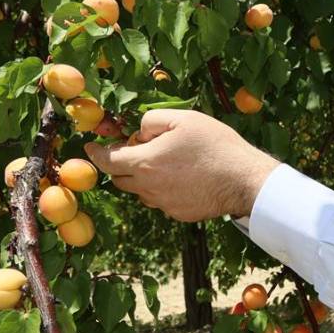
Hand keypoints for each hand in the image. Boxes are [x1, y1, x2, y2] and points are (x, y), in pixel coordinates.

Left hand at [83, 109, 279, 221]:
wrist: (244, 179)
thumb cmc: (215, 145)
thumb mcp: (183, 118)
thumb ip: (151, 120)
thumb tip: (139, 133)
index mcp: (144, 163)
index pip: (107, 161)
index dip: (95, 153)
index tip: (89, 147)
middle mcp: (148, 188)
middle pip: (120, 179)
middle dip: (121, 165)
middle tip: (137, 150)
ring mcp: (163, 204)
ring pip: (141, 191)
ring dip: (144, 178)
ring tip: (168, 163)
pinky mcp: (179, 213)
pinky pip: (162, 200)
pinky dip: (164, 189)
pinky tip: (185, 178)